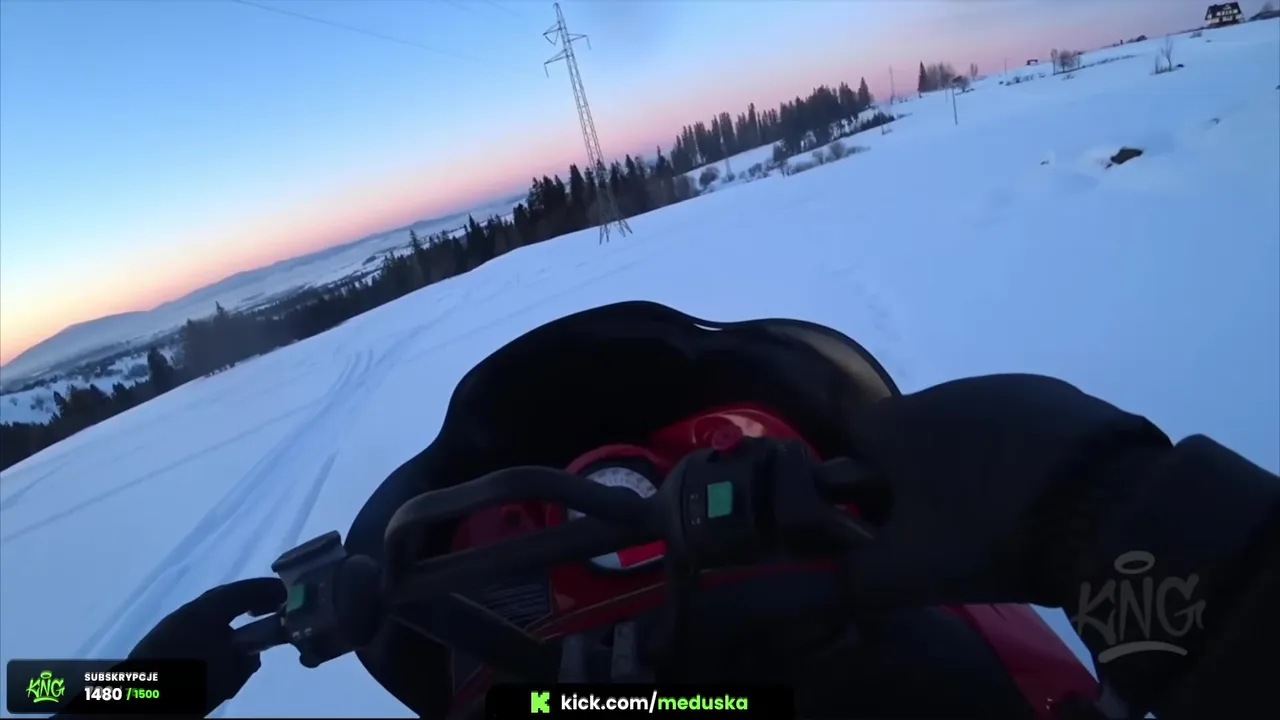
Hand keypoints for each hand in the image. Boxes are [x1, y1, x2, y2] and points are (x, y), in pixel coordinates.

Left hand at [128, 578, 285, 714]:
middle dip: (249, 599)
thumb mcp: (227, 676)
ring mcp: (170, 626)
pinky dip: (214, 630)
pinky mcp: (159, 643)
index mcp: (205, 612)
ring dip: (230, 616)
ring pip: (207, 613)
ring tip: (248, 629)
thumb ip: (246, 660)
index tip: (286, 593)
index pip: (242, 590)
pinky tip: (219, 647)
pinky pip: (194, 627)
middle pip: (222, 598)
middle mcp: (186, 612)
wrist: (140, 700)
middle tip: (271, 607)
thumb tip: (253, 653)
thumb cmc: (188, 681)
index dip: (266, 590)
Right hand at [839, 374, 1170, 609]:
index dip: (857, 482)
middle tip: (940, 531)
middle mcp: (944, 390)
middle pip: (910, 435)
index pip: (851, 438)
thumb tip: (833, 579)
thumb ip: (855, 578)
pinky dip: (1018, 456)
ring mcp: (1005, 388)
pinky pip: (1018, 428)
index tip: (880, 522)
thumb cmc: (991, 534)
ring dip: (968, 464)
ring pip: (965, 429)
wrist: (1112, 508)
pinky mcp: (1060, 397)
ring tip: (999, 517)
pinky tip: (1042, 497)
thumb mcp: (909, 573)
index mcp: (898, 424)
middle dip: (916, 476)